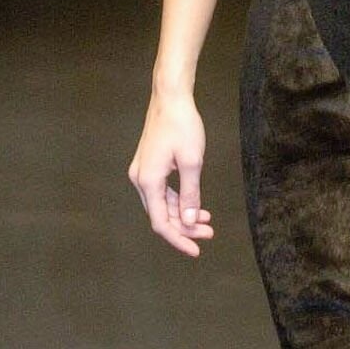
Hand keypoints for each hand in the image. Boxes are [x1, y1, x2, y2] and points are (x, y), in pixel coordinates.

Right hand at [127, 92, 214, 257]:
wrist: (170, 98)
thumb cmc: (182, 126)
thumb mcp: (192, 162)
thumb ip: (190, 194)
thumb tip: (188, 220)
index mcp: (148, 181)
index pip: (160, 222)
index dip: (178, 239)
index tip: (196, 250)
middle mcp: (140, 180)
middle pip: (161, 215)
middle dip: (184, 228)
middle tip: (209, 234)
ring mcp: (143, 172)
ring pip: (162, 205)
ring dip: (183, 215)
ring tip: (207, 222)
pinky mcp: (149, 166)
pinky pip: (162, 193)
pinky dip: (178, 202)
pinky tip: (196, 206)